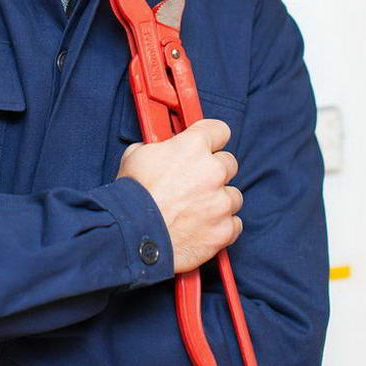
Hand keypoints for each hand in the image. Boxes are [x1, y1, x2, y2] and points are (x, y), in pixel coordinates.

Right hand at [116, 118, 242, 273]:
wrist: (132, 236)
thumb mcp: (136, 155)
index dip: (211, 138)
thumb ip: (157, 147)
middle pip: (229, 163)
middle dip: (214, 171)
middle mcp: (213, 170)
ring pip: (233, 195)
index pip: (219, 130)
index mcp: (193, 146)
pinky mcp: (225, 230)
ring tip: (196, 209)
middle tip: (195, 182)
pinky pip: (234, 224)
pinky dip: (221, 226)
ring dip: (219, 200)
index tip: (208, 145)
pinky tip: (202, 227)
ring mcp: (221, 202)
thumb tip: (161, 149)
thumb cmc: (131, 196)